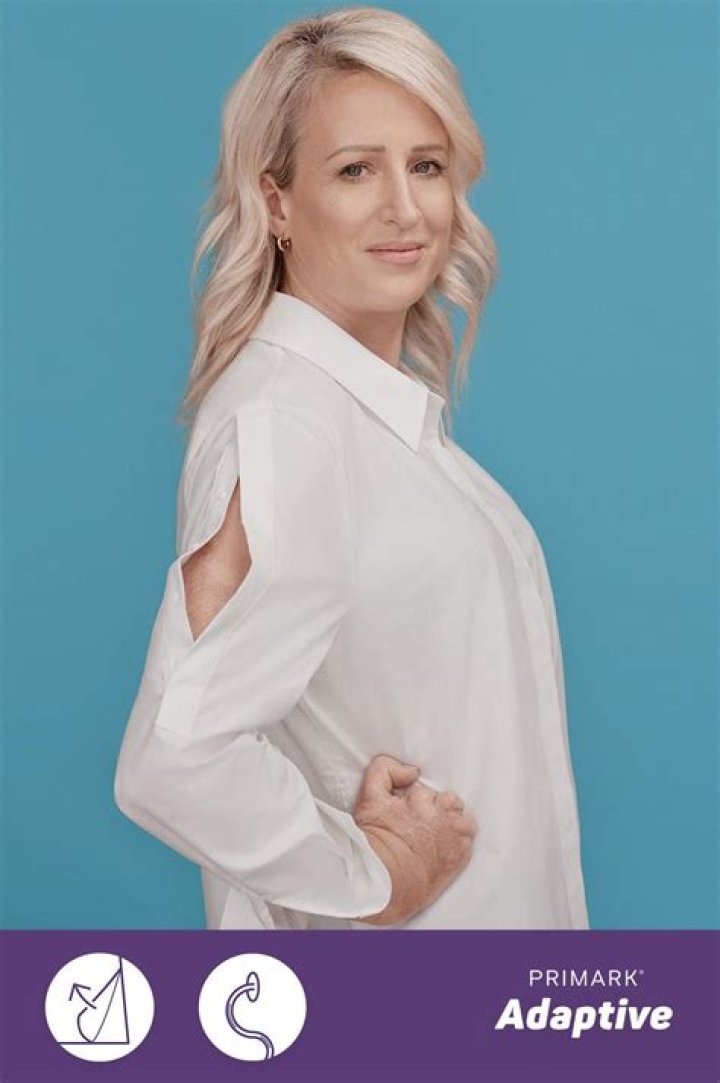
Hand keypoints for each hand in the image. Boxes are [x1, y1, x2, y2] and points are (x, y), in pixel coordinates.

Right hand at [352, 753, 477, 925]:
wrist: (383, 882)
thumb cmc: (374, 842)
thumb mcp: (369, 798)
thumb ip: (384, 770)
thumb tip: (412, 771)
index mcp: (420, 798)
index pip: (427, 790)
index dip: (418, 802)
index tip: (409, 814)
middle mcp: (440, 813)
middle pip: (449, 801)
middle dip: (439, 810)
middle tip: (423, 825)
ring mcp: (453, 834)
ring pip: (463, 820)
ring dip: (453, 825)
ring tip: (436, 837)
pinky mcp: (461, 855)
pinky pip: (468, 841)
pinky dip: (459, 844)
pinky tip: (442, 851)